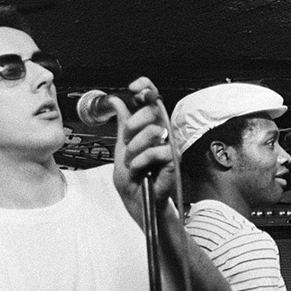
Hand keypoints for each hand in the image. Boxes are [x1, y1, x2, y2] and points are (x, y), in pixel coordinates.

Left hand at [110, 77, 175, 222]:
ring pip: (153, 130)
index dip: (146, 87)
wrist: (138, 203)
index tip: (134, 87)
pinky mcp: (174, 161)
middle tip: (126, 141)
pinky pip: (157, 151)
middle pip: (153, 110)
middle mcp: (162, 134)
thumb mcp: (120, 148)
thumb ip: (122, 124)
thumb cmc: (133, 180)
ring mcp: (169, 147)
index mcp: (150, 128)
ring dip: (134, 148)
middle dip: (134, 124)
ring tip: (132, 162)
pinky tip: (138, 169)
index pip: (153, 99)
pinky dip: (141, 161)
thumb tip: (116, 101)